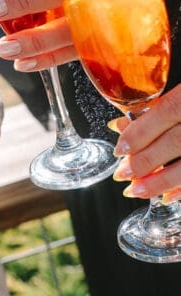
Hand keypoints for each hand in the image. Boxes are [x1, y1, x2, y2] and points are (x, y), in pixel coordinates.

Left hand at [111, 85, 180, 200]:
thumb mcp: (180, 98)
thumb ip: (154, 110)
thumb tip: (120, 126)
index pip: (166, 111)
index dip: (141, 132)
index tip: (120, 150)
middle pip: (176, 140)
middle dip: (145, 160)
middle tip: (123, 174)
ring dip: (161, 181)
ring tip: (137, 191)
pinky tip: (166, 197)